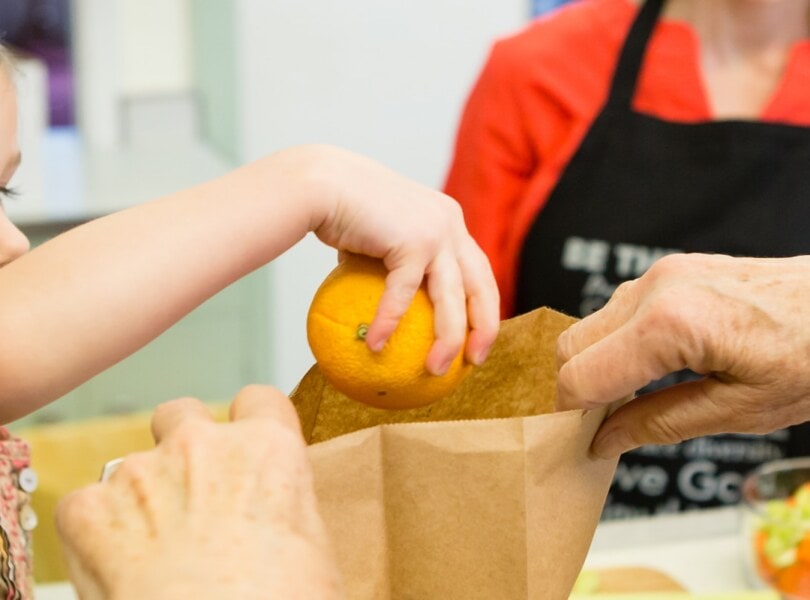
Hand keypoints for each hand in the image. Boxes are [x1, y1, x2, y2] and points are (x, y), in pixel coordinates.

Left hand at [56, 386, 343, 599]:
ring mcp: (140, 471)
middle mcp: (202, 444)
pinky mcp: (89, 510)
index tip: (247, 451)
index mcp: (267, 448)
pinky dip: (97, 532)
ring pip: (131, 463)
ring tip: (156, 547)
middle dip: (184, 444)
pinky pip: (86, 506)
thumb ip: (286, 502)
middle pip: (183, 413)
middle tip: (194, 495)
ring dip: (141, 493)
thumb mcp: (312, 544)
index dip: (252, 424)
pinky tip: (121, 566)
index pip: (259, 399)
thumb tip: (276, 513)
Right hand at [295, 145, 499, 375]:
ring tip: (434, 370)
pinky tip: (375, 346)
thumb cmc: (340, 210)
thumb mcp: (378, 236)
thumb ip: (392, 262)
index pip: (478, 270)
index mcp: (448, 221)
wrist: (321, 182)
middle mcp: (450, 224)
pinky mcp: (413, 241)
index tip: (476, 337)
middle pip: (482, 286)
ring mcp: (436, 232)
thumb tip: (386, 304)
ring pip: (452, 299)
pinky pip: (403, 295)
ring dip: (447, 341)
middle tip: (474, 362)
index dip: (483, 306)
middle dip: (485, 328)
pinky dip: (388, 323)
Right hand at [555, 253, 809, 457]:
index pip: (582, 375)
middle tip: (599, 424)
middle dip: (576, 388)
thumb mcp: (740, 410)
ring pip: (592, 324)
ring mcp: (663, 273)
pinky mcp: (673, 269)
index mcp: (670, 325)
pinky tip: (648, 367)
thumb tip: (606, 439)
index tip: (577, 440)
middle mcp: (657, 288)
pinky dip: (617, 342)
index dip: (571, 414)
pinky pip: (620, 309)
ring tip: (629, 398)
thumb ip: (660, 423)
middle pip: (572, 344)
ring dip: (598, 363)